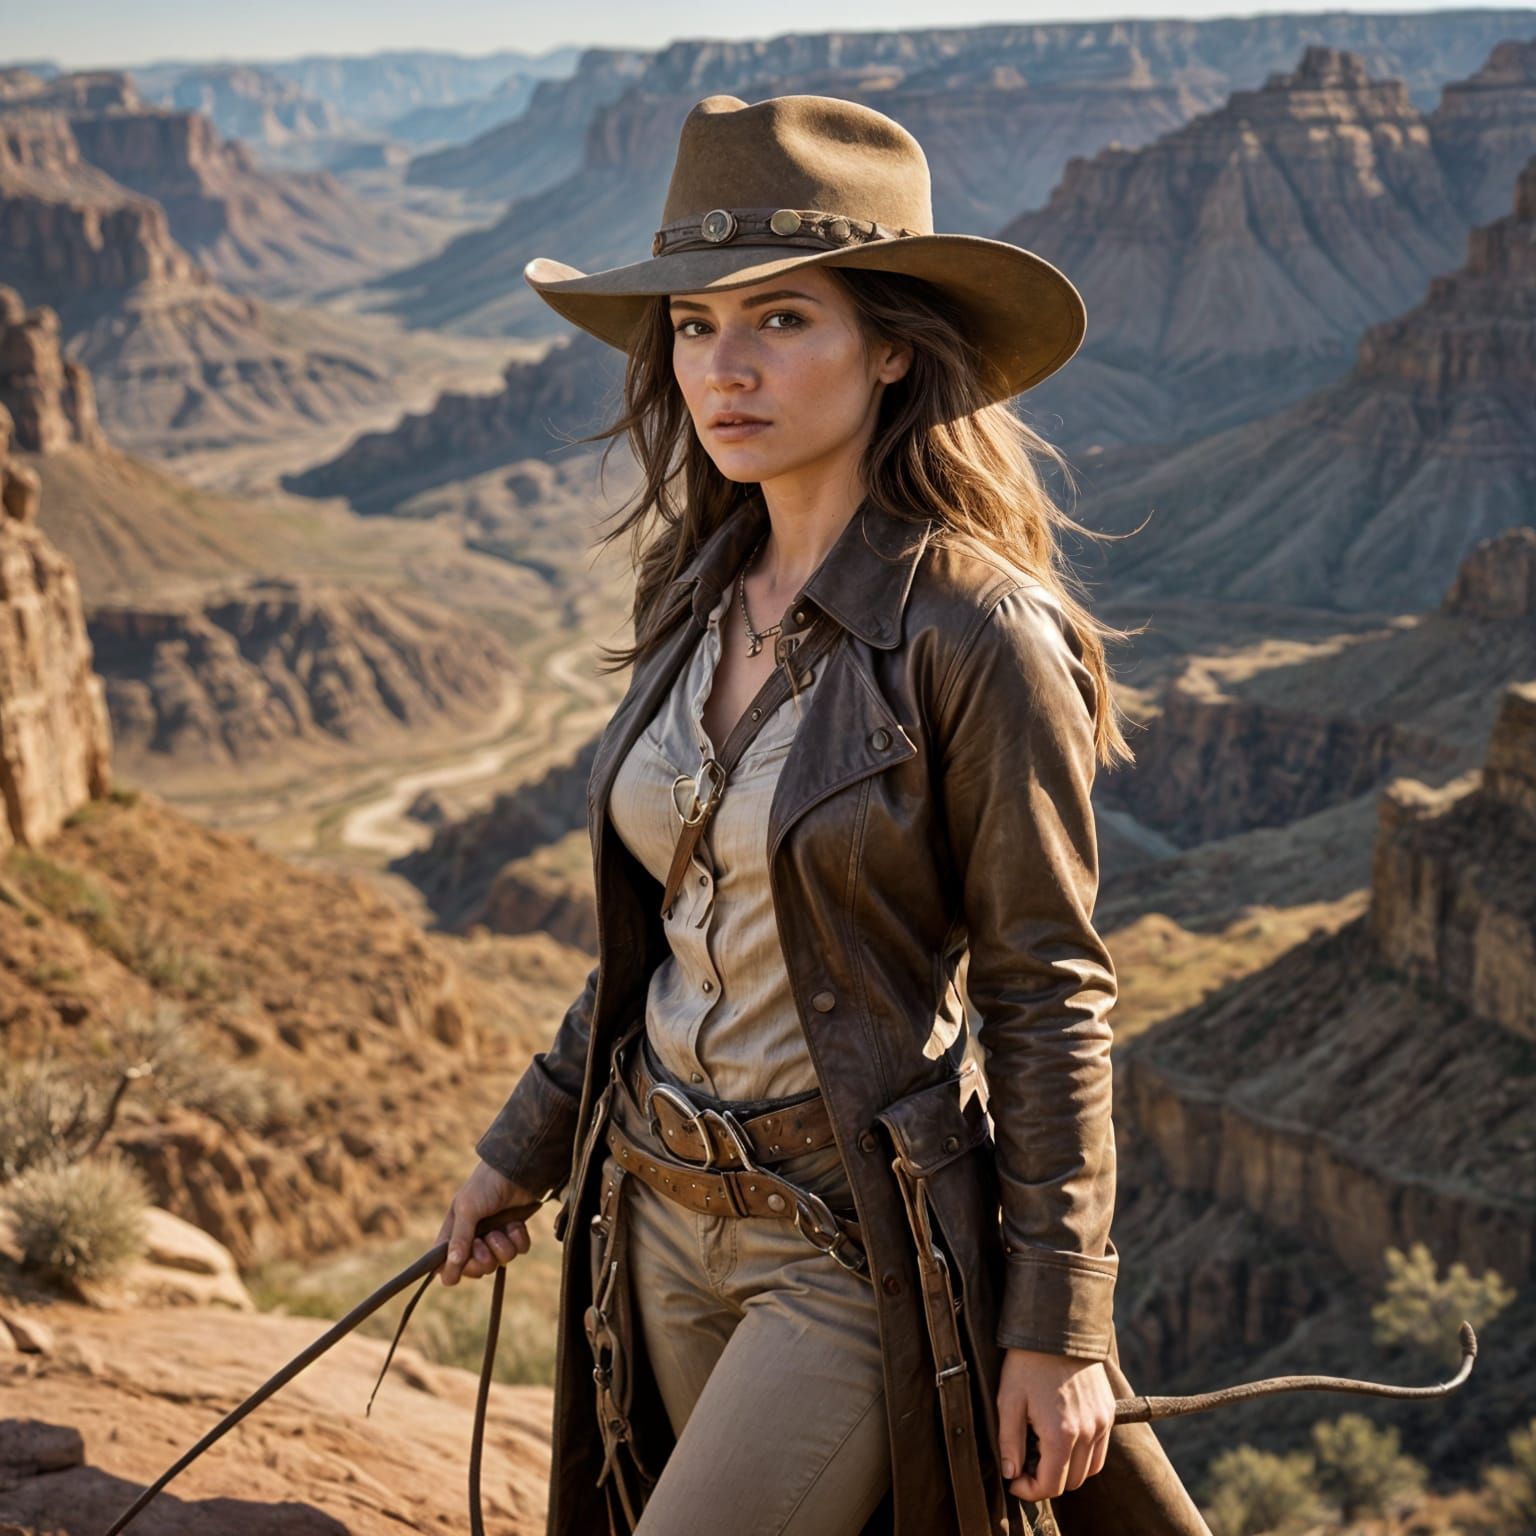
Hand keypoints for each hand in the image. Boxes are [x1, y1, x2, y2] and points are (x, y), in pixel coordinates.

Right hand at [435, 1160, 541, 1285]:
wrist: (517, 1169)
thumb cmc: (486, 1185)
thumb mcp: (467, 1208)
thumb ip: (459, 1238)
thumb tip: (450, 1267)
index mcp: (454, 1234)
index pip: (445, 1265)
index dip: (452, 1271)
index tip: (459, 1271)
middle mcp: (473, 1239)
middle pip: (475, 1269)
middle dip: (482, 1260)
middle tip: (483, 1243)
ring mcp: (496, 1237)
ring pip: (499, 1262)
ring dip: (502, 1247)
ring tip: (502, 1229)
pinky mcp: (515, 1234)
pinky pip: (518, 1251)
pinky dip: (518, 1239)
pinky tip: (515, 1224)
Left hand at [997, 1347, 1113, 1501]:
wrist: (1056, 1328)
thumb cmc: (1028, 1363)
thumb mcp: (1009, 1400)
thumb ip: (1010, 1442)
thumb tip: (1011, 1473)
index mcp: (1060, 1434)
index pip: (1051, 1485)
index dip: (1030, 1491)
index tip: (1015, 1481)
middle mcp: (1087, 1433)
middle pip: (1072, 1482)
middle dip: (1048, 1482)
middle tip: (1027, 1466)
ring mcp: (1101, 1422)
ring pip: (1090, 1470)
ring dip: (1069, 1471)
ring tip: (1045, 1453)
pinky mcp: (1108, 1411)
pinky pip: (1101, 1450)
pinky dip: (1085, 1455)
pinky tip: (1066, 1440)